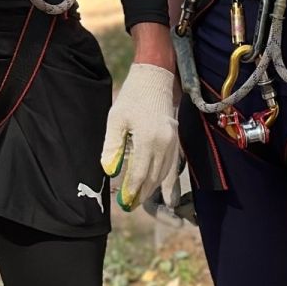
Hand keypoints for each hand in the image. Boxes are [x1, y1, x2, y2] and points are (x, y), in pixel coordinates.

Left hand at [100, 61, 180, 209]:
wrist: (154, 79)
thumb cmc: (131, 98)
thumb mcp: (116, 120)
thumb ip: (113, 147)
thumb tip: (109, 171)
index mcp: (148, 139)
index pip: (139, 173)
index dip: (131, 191)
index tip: (123, 203)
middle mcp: (164, 144)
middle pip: (153, 177)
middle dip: (141, 194)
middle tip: (129, 206)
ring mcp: (173, 142)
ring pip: (164, 174)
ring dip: (152, 189)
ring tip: (140, 200)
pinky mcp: (176, 140)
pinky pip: (172, 166)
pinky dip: (167, 180)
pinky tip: (164, 192)